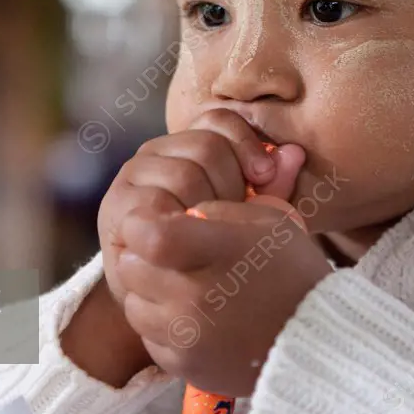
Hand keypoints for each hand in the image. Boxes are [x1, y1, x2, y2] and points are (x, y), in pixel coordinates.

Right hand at [98, 109, 303, 305]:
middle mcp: (156, 151)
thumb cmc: (210, 250)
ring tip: (213, 233)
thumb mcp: (246, 215)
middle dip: (231, 183)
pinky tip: (192, 242)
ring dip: (208, 206)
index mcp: (187, 143)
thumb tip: (296, 154)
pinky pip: (157, 203)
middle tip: (236, 215)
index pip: (218, 119)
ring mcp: (133, 176)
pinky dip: (181, 224)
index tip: (264, 176)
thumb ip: (271, 187)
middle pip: (206, 145)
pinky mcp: (117, 205)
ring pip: (184, 173)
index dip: (247, 143)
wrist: (161, 294)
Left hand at [114, 197, 333, 397]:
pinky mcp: (183, 366)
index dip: (142, 224)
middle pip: (131, 267)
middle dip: (145, 256)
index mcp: (215, 253)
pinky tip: (192, 318)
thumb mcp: (267, 221)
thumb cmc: (293, 272)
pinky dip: (163, 326)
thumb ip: (217, 210)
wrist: (318, 341)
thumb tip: (181, 214)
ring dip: (149, 292)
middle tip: (171, 256)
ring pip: (134, 304)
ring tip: (181, 288)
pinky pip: (149, 338)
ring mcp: (186, 336)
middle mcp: (193, 298)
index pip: (145, 234)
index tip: (156, 224)